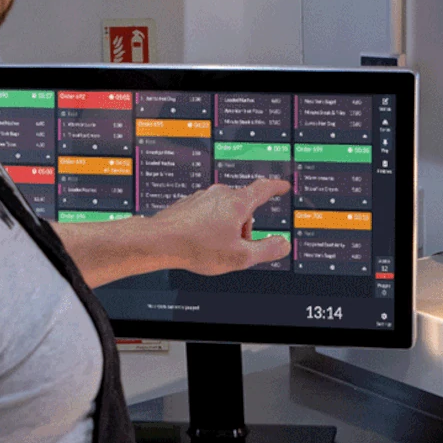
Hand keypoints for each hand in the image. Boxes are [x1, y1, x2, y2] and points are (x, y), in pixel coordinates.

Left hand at [153, 178, 291, 274]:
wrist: (159, 241)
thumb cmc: (197, 247)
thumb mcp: (240, 257)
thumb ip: (267, 250)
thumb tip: (283, 244)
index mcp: (237, 203)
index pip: (263, 189)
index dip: (276, 187)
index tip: (282, 186)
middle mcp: (220, 194)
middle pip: (244, 207)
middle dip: (245, 227)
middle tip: (235, 248)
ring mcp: (202, 197)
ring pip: (225, 211)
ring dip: (226, 227)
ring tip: (212, 247)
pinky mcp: (189, 204)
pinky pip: (207, 213)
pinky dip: (209, 226)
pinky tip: (199, 241)